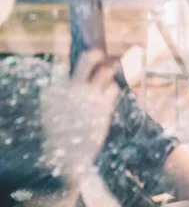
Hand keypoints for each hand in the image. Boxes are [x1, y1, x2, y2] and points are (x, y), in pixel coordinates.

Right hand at [40, 49, 120, 187]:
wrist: (68, 156)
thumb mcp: (53, 111)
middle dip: (96, 54)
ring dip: (110, 69)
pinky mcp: (104, 106)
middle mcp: (73, 88)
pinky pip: (113, 88)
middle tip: (99, 54)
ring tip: (111, 70)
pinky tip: (109, 93)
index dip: (68, 62)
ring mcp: (90, 96)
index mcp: (56, 89)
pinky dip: (113, 88)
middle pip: (88, 59)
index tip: (71, 62)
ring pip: (105, 71)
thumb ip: (60, 92)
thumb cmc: (59, 133)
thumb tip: (69, 73)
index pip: (61, 65)